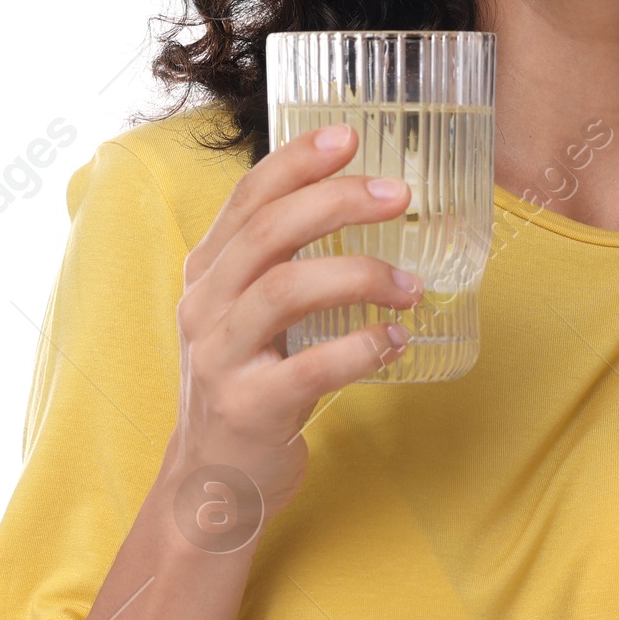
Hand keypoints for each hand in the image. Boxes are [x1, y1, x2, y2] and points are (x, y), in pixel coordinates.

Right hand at [164, 124, 421, 536]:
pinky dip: (362, 348)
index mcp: (207, 273)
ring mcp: (222, 358)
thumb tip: (357, 201)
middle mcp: (206, 307)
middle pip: (267, 232)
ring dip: (359, 274)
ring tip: (412, 285)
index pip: (246, 198)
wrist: (211, 484)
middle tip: (397, 195)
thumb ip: (281, 264)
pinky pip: (311, 367)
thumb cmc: (247, 385)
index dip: (297, 161)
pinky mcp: (251, 408)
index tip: (349, 135)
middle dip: (337, 202)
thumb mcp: (246, 315)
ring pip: (285, 290)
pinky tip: (397, 339)